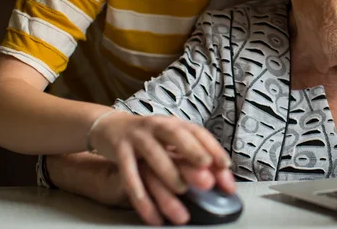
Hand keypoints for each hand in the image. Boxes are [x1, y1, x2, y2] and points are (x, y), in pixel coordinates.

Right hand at [88, 112, 234, 221]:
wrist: (111, 127)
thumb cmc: (149, 138)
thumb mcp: (171, 143)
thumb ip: (192, 158)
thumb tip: (220, 177)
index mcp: (174, 123)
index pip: (197, 132)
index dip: (213, 147)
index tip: (225, 166)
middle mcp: (157, 126)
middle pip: (176, 134)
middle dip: (192, 151)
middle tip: (206, 169)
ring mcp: (137, 137)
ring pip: (153, 154)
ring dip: (168, 173)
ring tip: (182, 190)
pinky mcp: (119, 150)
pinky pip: (129, 174)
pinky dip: (140, 194)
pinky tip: (151, 212)